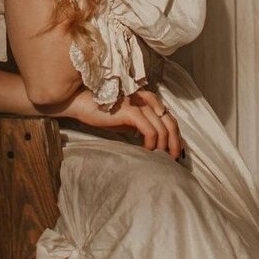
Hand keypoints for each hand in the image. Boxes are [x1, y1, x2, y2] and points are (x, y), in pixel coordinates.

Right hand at [59, 87, 186, 159]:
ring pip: (162, 128)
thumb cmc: (104, 113)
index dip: (176, 136)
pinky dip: (152, 143)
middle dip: (175, 143)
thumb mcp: (128, 120)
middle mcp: (147, 98)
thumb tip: (157, 143)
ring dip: (164, 146)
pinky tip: (146, 151)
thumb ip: (143, 125)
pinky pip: (149, 130)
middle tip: (174, 160)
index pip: (170, 118)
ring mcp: (139, 103)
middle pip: (170, 122)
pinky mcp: (130, 110)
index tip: (175, 152)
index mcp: (148, 99)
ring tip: (160, 159)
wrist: (82, 103)